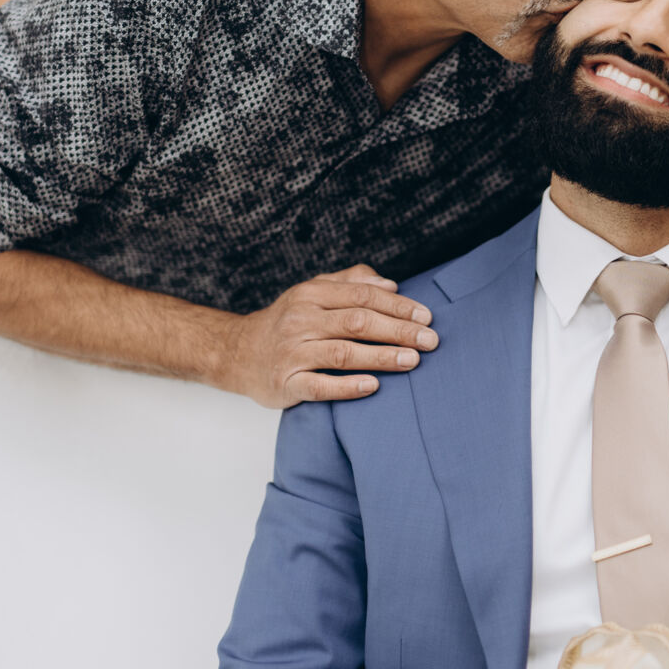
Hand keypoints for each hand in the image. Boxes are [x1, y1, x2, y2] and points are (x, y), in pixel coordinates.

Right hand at [222, 265, 437, 407]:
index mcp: (311, 295)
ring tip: (412, 361)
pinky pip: (319, 386)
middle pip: (357, 323)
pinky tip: (373, 386)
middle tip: (430, 341)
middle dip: (398, 331)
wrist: (237, 353)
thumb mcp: (313, 291)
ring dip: (381, 357)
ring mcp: (292, 353)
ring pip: (342, 353)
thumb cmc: (287, 321)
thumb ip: (351, 282)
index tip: (426, 317)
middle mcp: (301, 321)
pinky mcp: (285, 384)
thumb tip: (391, 284)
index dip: (398, 306)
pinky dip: (347, 387)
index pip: (362, 296)